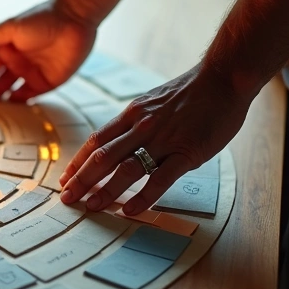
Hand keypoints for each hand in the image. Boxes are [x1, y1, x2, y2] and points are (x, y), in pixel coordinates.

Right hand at [0, 0, 97, 103]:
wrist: (74, 19)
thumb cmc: (43, 18)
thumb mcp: (14, 26)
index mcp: (6, 49)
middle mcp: (16, 63)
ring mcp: (31, 73)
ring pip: (10, 92)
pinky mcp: (48, 82)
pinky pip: (30, 96)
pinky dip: (20, 103)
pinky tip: (10, 107)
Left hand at [57, 64, 254, 214]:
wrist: (223, 78)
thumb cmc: (191, 93)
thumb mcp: (153, 101)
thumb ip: (137, 121)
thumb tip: (121, 139)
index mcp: (132, 115)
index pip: (96, 140)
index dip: (78, 162)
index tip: (66, 179)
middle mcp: (141, 127)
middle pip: (103, 156)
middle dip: (82, 179)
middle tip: (67, 198)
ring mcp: (163, 140)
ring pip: (125, 168)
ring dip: (105, 190)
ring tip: (91, 207)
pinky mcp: (186, 152)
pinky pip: (160, 179)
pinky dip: (143, 197)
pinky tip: (130, 210)